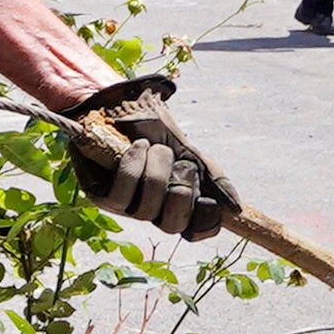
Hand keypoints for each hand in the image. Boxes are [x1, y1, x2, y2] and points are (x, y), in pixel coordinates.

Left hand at [66, 73, 237, 240]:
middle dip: (181, 192)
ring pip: (147, 209)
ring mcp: (124, 205)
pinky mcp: (99, 193)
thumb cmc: (155, 130)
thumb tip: (234, 211)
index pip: (193, 230)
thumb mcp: (190, 151)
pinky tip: (137, 147)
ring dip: (157, 173)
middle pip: (171, 225)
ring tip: (155, 147)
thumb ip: (213, 179)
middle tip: (181, 164)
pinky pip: (121, 193)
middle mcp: (151, 209)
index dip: (203, 223)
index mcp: (175, 202)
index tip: (207, 200)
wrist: (121, 103)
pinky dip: (134, 167)